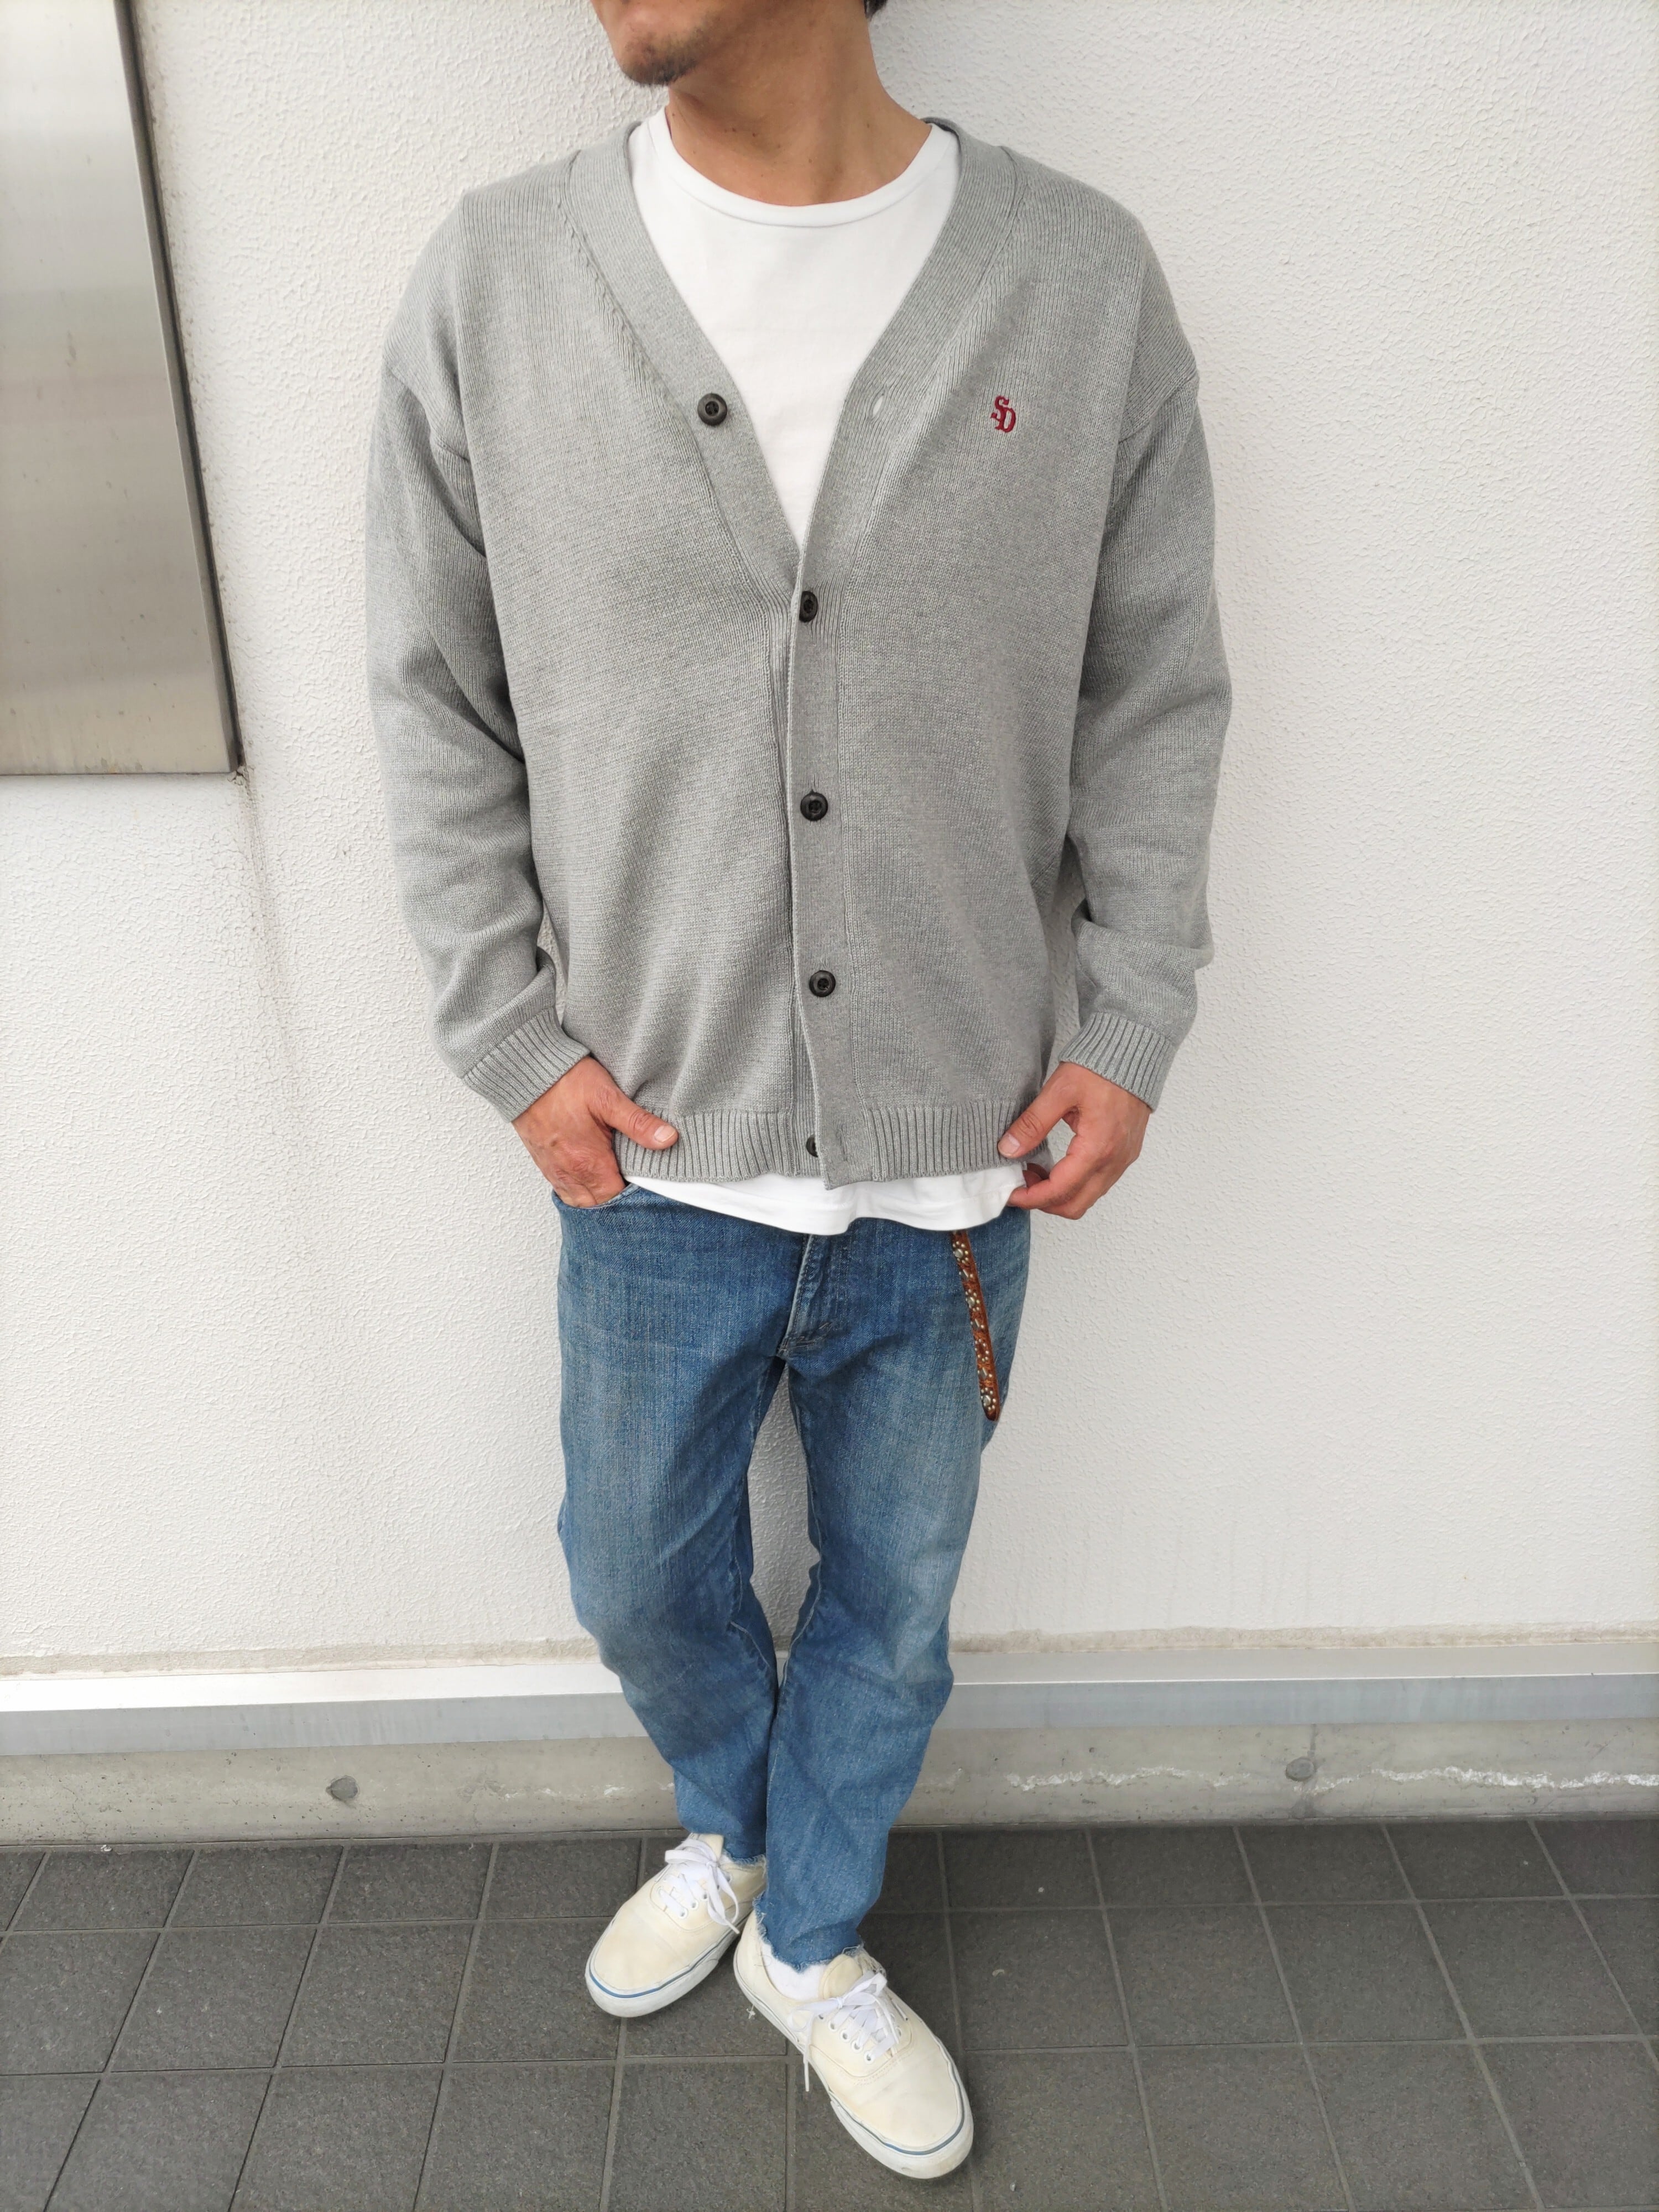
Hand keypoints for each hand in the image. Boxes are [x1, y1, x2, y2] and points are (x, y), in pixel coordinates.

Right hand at [512, 1056, 677, 1204]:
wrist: (526, 1072)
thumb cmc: (566, 1081)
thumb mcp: (608, 1097)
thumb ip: (638, 1123)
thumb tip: (668, 1140)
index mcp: (588, 1162)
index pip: (617, 1198)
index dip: (635, 1194)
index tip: (647, 1182)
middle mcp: (569, 1173)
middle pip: (599, 1205)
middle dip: (617, 1200)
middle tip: (633, 1181)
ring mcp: (554, 1169)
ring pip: (580, 1201)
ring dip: (598, 1197)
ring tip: (614, 1181)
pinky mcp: (544, 1162)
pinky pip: (564, 1190)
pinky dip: (580, 1189)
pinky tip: (592, 1175)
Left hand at [998, 1064, 1149, 1218]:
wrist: (1135, 1050)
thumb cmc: (1102, 1066)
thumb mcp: (1059, 1091)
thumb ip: (1032, 1124)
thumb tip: (1008, 1150)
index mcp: (1097, 1148)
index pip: (1059, 1191)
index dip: (1030, 1198)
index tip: (1009, 1194)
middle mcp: (1114, 1160)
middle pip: (1075, 1205)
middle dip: (1043, 1202)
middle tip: (1019, 1184)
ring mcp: (1123, 1159)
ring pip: (1088, 1197)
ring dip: (1059, 1194)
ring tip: (1034, 1172)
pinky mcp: (1126, 1153)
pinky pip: (1099, 1183)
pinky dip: (1075, 1183)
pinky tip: (1056, 1165)